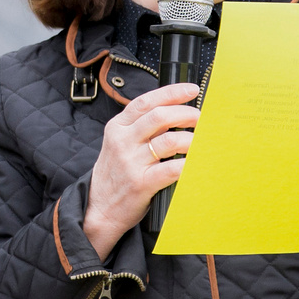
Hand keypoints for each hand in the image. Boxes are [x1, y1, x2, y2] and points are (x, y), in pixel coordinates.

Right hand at [83, 81, 202, 258]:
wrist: (98, 209)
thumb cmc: (115, 174)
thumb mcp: (118, 143)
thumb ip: (140, 128)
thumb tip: (175, 113)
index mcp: (118, 127)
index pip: (146, 101)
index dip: (172, 93)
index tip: (192, 90)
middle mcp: (123, 141)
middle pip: (160, 117)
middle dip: (186, 114)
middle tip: (200, 118)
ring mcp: (131, 162)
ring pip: (170, 141)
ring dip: (191, 140)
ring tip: (200, 143)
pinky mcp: (141, 183)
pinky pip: (172, 169)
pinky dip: (188, 165)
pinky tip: (195, 164)